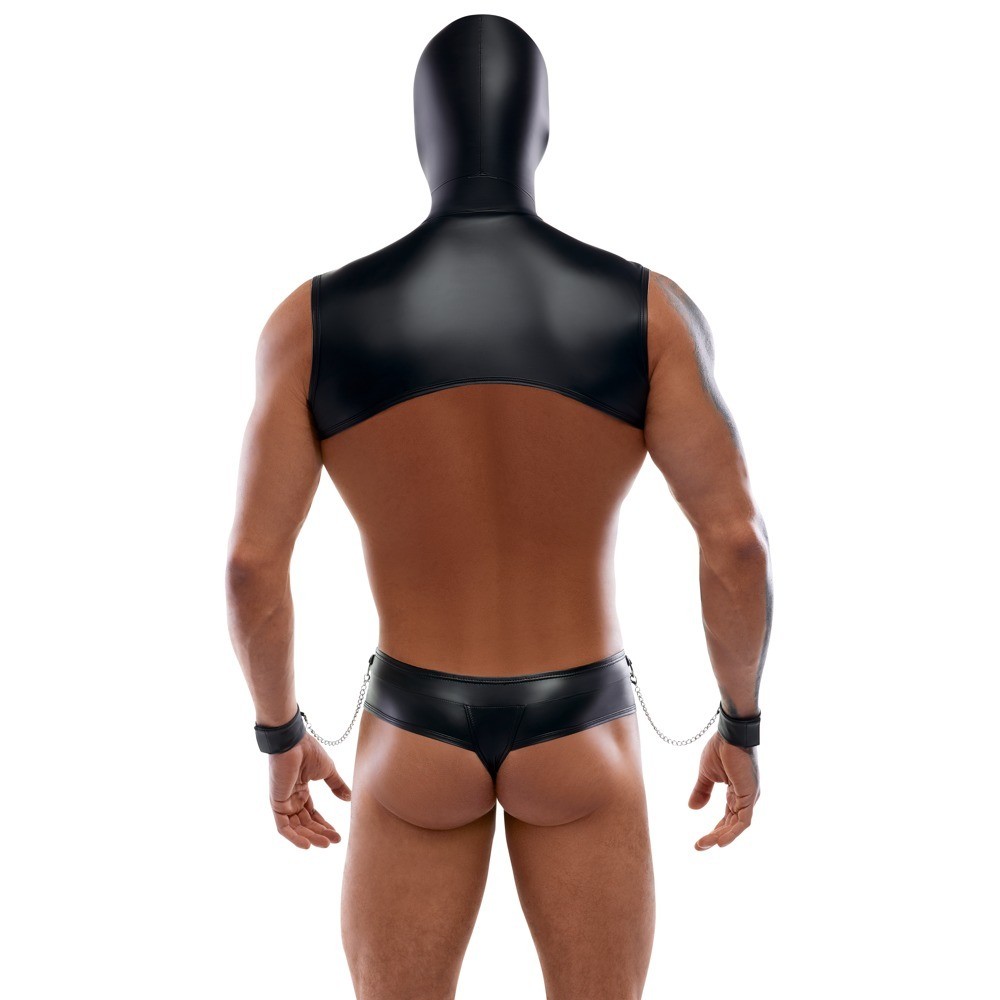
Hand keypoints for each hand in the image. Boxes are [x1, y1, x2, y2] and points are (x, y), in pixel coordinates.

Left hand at [268, 734, 351, 848]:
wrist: (295, 743)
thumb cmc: (310, 752)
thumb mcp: (328, 771)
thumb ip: (337, 785)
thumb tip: (349, 798)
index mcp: (301, 791)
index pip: (312, 814)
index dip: (324, 825)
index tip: (337, 834)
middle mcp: (291, 798)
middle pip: (306, 823)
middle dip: (321, 833)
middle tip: (336, 840)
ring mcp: (284, 802)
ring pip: (296, 827)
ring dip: (311, 837)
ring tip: (326, 843)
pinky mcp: (277, 803)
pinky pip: (283, 827)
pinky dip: (294, 837)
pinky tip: (308, 845)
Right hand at [688, 732, 759, 850]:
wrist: (728, 734)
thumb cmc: (720, 749)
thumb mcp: (706, 774)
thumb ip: (701, 791)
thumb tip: (692, 808)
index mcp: (737, 793)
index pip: (728, 817)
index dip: (715, 830)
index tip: (700, 841)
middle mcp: (745, 797)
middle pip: (731, 824)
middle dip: (715, 836)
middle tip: (699, 846)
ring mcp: (749, 797)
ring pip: (736, 825)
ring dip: (720, 836)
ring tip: (704, 845)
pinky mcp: (750, 795)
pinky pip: (743, 820)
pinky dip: (733, 832)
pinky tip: (720, 842)